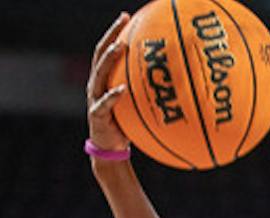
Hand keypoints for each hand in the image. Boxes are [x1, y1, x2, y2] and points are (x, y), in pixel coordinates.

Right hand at [87, 13, 132, 152]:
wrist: (111, 149)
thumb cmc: (127, 124)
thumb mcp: (137, 104)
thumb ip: (146, 90)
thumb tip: (175, 79)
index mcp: (104, 79)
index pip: (107, 50)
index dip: (114, 32)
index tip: (126, 16)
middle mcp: (96, 84)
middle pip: (100, 54)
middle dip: (111, 36)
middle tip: (122, 21)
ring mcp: (94, 99)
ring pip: (99, 74)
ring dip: (110, 59)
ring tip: (120, 47)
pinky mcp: (96, 115)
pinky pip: (104, 103)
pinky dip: (112, 96)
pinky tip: (121, 89)